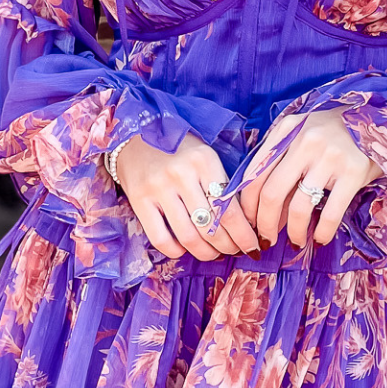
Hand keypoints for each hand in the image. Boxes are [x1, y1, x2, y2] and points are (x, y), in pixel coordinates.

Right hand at [113, 132, 259, 261]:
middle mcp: (182, 173)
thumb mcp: (204, 156)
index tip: (251, 245)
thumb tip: (244, 222)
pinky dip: (176, 251)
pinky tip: (184, 249)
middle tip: (235, 251)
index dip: (243, 234)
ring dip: (205, 252)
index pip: (230, 209)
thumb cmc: (178, 149)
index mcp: (204, 160)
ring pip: (188, 236)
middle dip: (228, 246)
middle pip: (211, 226)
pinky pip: (160, 238)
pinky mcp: (139, 200)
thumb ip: (222, 183)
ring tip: (213, 253)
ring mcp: (158, 187)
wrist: (134, 134)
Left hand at [239, 108, 382, 247]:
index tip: (250, 223)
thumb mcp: (302, 131)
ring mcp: (330, 157)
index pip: (255, 173)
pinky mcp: (354, 172)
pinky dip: (322, 232)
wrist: (378, 119)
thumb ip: (281, 159)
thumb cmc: (334, 130)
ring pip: (299, 207)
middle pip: (271, 193)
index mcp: (287, 129)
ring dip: (293, 232)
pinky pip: (331, 213)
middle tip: (266, 240)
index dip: (248, 205)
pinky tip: (320, 239)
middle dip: (264, 224)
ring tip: (295, 241)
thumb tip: (264, 209)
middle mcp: (305, 142)